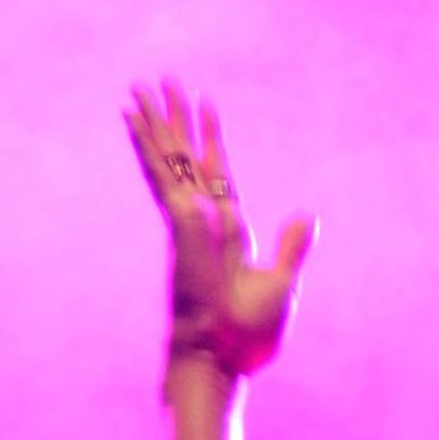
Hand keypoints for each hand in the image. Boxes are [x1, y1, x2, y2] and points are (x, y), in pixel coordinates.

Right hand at [126, 81, 313, 378]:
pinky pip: (159, 173)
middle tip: (163, 81)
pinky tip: (131, 117)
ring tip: (141, 85)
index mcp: (228, 234)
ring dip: (157, 120)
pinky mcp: (176, 222)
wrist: (221, 359)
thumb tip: (307, 216)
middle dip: (177, 120)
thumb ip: (290, 248)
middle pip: (187, 157)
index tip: (206, 108)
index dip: (212, 143)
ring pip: (168, 157)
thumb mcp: (280, 286)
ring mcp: (186, 219)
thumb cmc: (247, 338)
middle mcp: (202, 221)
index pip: (219, 177)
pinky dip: (146, 143)